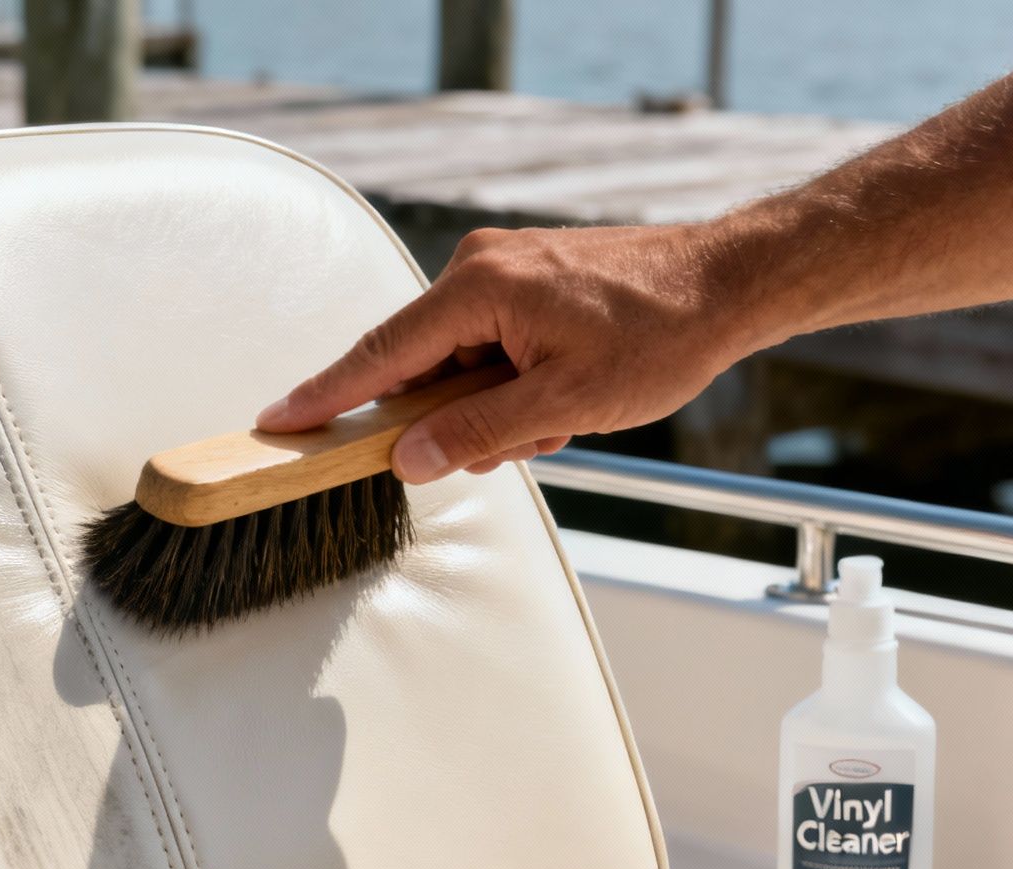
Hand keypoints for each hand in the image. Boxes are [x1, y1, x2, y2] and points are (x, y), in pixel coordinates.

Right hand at [256, 223, 772, 482]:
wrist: (733, 283)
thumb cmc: (663, 330)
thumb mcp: (566, 401)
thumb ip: (477, 431)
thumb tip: (409, 457)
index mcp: (479, 286)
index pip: (381, 355)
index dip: (327, 396)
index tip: (279, 423)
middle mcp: (481, 266)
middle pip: (425, 367)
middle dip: (464, 417)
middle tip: (531, 434)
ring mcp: (504, 270)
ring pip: (463, 365)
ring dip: (502, 405)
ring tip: (566, 412)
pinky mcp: (526, 280)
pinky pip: (492, 347)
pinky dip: (519, 383)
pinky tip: (569, 394)